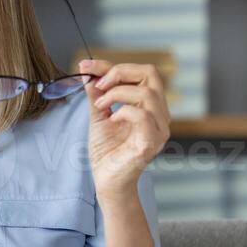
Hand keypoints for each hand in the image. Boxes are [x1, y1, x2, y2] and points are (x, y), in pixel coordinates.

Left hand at [80, 59, 169, 199]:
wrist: (107, 181)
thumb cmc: (106, 152)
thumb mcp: (98, 116)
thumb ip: (97, 94)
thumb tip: (87, 72)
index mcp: (151, 106)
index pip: (142, 72)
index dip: (112, 65)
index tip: (86, 66)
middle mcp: (160, 115)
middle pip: (152, 74)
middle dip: (119, 72)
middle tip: (98, 85)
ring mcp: (159, 129)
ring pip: (148, 93)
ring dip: (118, 93)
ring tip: (100, 105)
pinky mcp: (150, 143)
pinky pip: (142, 116)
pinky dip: (123, 112)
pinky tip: (111, 120)